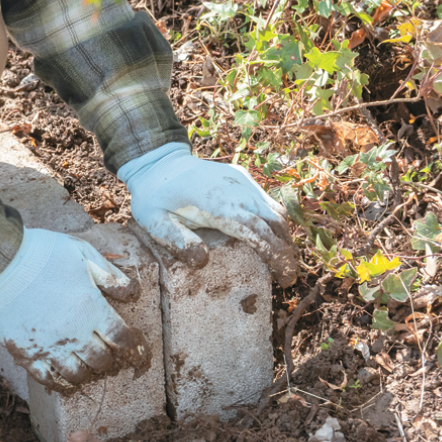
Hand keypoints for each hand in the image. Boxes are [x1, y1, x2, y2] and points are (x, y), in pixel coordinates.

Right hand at [0, 228, 149, 391]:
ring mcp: (48, 346)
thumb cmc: (43, 252)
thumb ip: (110, 275)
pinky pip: (46, 378)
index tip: (132, 343)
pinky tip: (63, 379)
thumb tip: (132, 292)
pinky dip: (59, 382)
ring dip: (87, 372)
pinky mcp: (25, 352)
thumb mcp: (83, 253)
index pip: (121, 337)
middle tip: (107, 354)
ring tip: (86, 366)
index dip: (131, 343)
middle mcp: (74, 333)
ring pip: (77, 374)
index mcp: (92, 308)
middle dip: (109, 359)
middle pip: (101, 360)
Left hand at [119, 143, 296, 285]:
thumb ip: (176, 241)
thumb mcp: (154, 221)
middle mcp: (236, 190)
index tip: (285, 279)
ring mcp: (241, 181)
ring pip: (275, 209)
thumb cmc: (155, 197)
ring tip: (282, 260)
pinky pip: (266, 200)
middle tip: (286, 276)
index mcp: (217, 205)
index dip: (277, 256)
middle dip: (286, 250)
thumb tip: (202, 262)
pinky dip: (274, 220)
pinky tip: (270, 237)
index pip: (259, 233)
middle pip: (276, 222)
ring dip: (283, 235)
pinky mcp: (241, 177)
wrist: (158, 162)